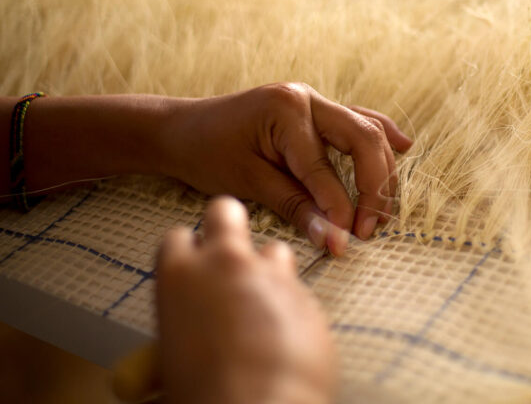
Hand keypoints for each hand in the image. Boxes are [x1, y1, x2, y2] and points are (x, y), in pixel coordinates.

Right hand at [156, 196, 336, 403]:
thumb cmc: (206, 394)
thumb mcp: (168, 362)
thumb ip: (172, 344)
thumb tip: (155, 369)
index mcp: (180, 276)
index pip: (177, 237)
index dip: (185, 254)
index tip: (190, 269)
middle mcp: (227, 264)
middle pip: (225, 212)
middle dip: (226, 226)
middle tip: (228, 256)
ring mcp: (273, 277)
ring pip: (274, 250)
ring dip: (269, 271)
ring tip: (262, 310)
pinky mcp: (308, 296)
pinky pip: (300, 293)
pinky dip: (293, 309)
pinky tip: (285, 340)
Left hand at [163, 83, 412, 254]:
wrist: (181, 129)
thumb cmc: (207, 153)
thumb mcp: (247, 184)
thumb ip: (296, 208)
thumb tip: (334, 239)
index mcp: (286, 110)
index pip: (324, 167)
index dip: (339, 207)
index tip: (345, 241)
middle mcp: (307, 97)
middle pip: (363, 139)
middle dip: (374, 187)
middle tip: (369, 228)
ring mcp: (315, 99)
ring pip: (368, 131)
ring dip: (381, 171)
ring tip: (381, 211)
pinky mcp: (318, 109)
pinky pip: (360, 120)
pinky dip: (382, 136)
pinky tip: (404, 147)